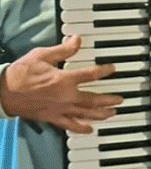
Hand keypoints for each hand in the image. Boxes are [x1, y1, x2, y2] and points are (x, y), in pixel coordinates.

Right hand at [0, 35, 122, 133]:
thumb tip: (77, 39)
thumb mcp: (42, 56)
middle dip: (109, 99)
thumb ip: (63, 50)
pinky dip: (81, 128)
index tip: (113, 69)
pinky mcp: (52, 118)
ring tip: (112, 113)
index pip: (91, 75)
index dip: (104, 71)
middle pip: (93, 99)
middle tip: (120, 99)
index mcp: (64, 79)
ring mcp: (60, 109)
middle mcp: (65, 96)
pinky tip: (90, 129)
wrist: (4, 92)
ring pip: (85, 114)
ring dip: (101, 114)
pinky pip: (70, 125)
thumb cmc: (21, 73)